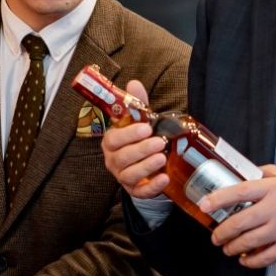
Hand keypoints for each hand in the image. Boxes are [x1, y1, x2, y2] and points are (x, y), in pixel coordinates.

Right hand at [100, 81, 168, 199]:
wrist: (148, 163)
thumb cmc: (140, 138)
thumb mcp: (140, 120)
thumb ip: (137, 103)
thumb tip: (133, 83)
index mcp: (112, 142)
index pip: (114, 139)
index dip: (128, 134)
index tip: (146, 128)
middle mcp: (113, 160)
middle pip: (122, 157)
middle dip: (141, 150)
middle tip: (159, 142)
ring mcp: (123, 176)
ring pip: (129, 175)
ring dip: (146, 166)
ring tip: (162, 158)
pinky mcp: (135, 190)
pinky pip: (140, 192)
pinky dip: (152, 187)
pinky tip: (164, 178)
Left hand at [202, 166, 275, 267]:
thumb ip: (266, 173)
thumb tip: (246, 175)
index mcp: (274, 187)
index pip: (238, 192)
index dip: (217, 199)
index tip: (204, 205)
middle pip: (239, 222)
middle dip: (221, 232)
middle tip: (215, 236)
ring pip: (248, 242)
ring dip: (231, 247)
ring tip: (227, 248)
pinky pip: (265, 258)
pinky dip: (250, 261)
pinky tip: (245, 259)